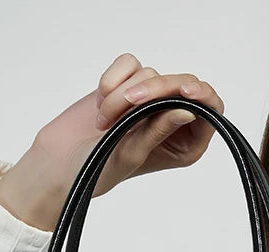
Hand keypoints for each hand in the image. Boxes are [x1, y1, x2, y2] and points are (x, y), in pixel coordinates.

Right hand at [89, 52, 224, 189]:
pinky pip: (129, 64)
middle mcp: (170, 119)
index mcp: (184, 145)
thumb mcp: (132, 155)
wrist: (59, 162)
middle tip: (130, 103)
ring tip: (103, 122)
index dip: (202, 96)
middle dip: (155, 91)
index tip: (186, 91)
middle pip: (181, 84)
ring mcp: (148, 100)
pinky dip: (112, 80)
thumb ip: (160, 131)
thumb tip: (188, 110)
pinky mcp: (126, 83)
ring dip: (123, 95)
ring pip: (150, 74)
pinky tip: (100, 103)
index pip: (210, 110)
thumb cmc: (97, 170)